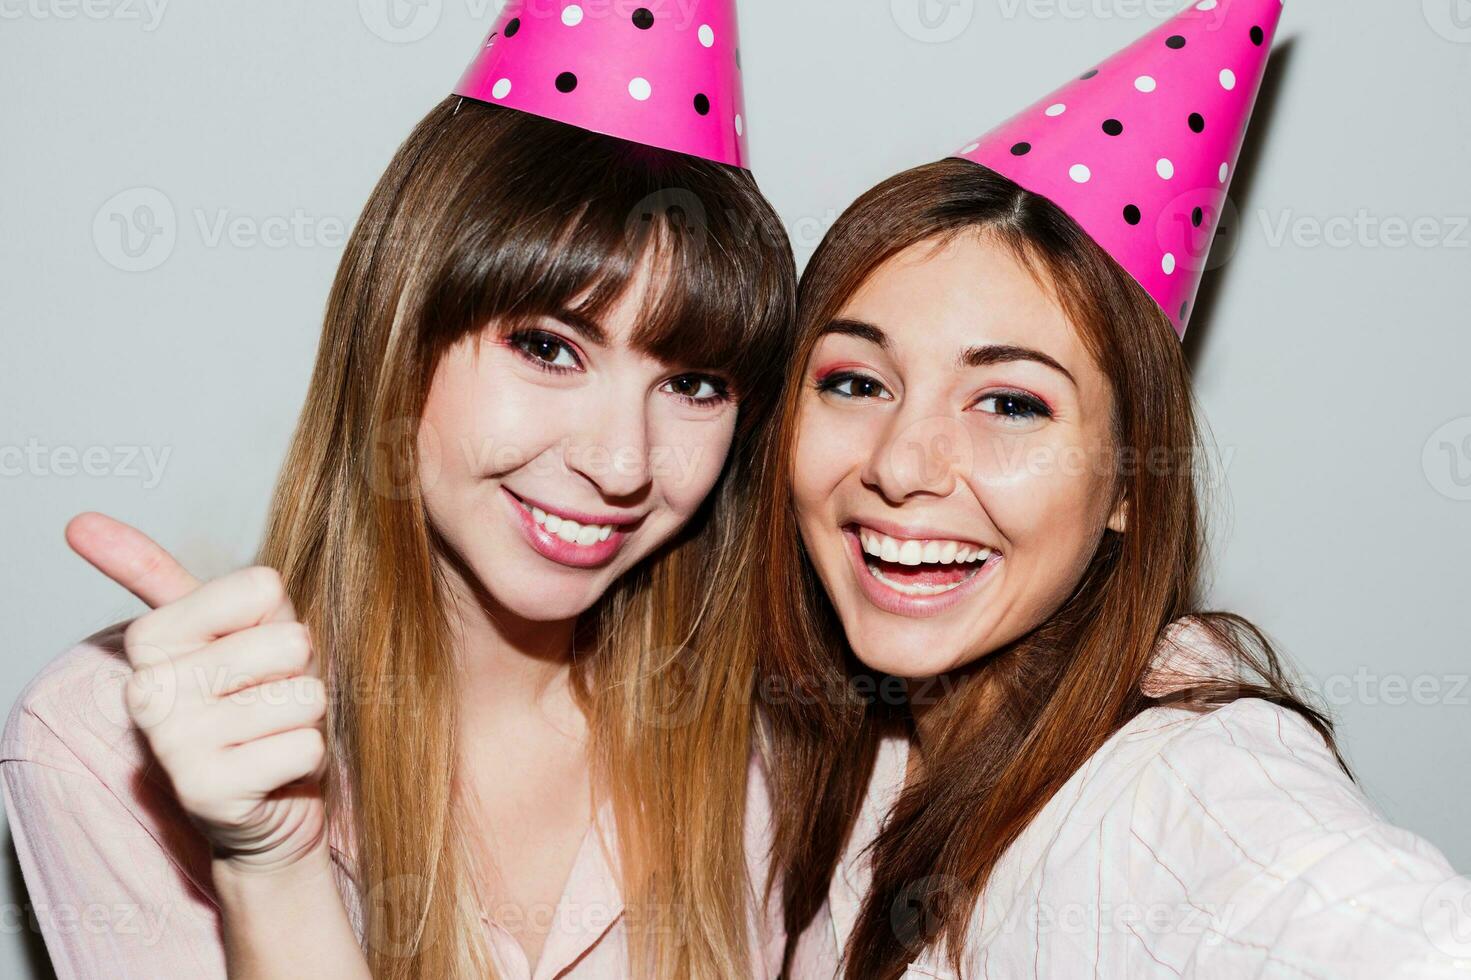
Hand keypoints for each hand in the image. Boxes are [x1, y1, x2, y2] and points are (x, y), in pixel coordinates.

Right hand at [66, 512, 329, 875]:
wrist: (271, 798)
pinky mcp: (208, 793)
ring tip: (271, 734)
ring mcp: (173, 746)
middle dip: (299, 674)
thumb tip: (79, 521)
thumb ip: (157, 574)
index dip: (281, 620)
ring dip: (304, 718)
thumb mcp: (224, 626)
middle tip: (268, 701)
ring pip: (303, 696)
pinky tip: (275, 772)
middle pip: (289, 642)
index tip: (254, 653)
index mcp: (152, 640)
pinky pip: (305, 746)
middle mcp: (149, 690)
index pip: (262, 586)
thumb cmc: (254, 699)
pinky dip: (306, 758)